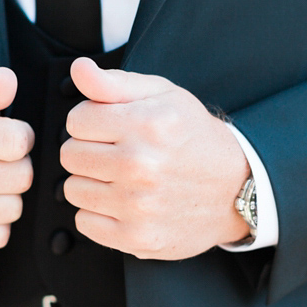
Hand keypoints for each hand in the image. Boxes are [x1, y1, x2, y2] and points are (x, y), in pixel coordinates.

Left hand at [60, 57, 250, 259]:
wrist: (236, 188)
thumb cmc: (195, 139)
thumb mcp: (163, 96)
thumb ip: (114, 82)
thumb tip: (78, 68)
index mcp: (146, 125)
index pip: (76, 120)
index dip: (91, 121)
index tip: (111, 127)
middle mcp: (141, 165)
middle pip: (70, 155)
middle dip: (89, 150)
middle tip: (117, 153)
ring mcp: (138, 206)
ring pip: (72, 189)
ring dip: (92, 182)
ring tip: (121, 178)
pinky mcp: (136, 238)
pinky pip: (84, 222)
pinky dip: (98, 213)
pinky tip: (123, 203)